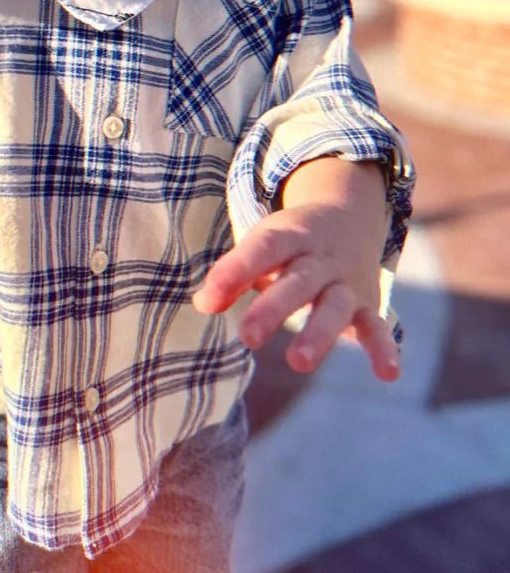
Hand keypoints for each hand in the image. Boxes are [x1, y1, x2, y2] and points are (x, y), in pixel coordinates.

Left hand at [193, 160, 397, 381]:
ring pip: (334, 306)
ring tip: (297, 362)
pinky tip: (387, 374)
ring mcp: (345, 281)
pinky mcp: (367, 305)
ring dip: (318, 334)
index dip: (235, 272)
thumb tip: (202, 303)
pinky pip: (377, 327)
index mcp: (289, 235)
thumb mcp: (262, 245)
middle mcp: (319, 258)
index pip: (262, 249)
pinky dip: (383, 349)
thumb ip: (234, 274)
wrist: (347, 217)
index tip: (208, 299)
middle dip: (273, 309)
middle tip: (247, 338)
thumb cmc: (288, 241)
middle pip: (297, 282)